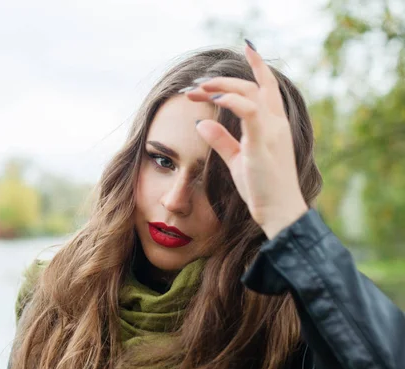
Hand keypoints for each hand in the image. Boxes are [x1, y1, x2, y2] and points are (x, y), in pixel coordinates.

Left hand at [183, 41, 307, 238]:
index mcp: (273, 125)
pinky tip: (214, 98)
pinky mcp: (264, 142)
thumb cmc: (261, 188)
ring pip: (249, 92)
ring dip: (221, 86)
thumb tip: (201, 122)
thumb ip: (221, 140)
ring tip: (198, 89)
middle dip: (223, 80)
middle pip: (253, 85)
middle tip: (197, 84)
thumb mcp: (237, 160)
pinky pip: (249, 110)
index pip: (266, 88)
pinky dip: (231, 99)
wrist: (279, 212)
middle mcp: (276, 123)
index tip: (244, 50)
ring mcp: (272, 131)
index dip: (257, 66)